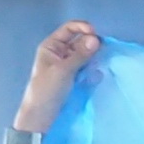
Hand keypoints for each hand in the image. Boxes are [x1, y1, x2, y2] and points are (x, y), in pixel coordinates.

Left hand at [15, 20, 103, 134]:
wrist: (41, 115)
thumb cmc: (47, 90)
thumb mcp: (64, 70)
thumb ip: (80, 54)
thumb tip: (96, 39)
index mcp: (51, 46)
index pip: (69, 29)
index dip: (83, 28)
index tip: (96, 36)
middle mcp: (60, 52)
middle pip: (80, 40)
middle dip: (91, 44)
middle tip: (102, 52)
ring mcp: (68, 65)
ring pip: (86, 54)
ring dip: (94, 57)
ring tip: (99, 65)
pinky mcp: (75, 77)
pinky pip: (88, 68)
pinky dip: (94, 69)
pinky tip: (97, 75)